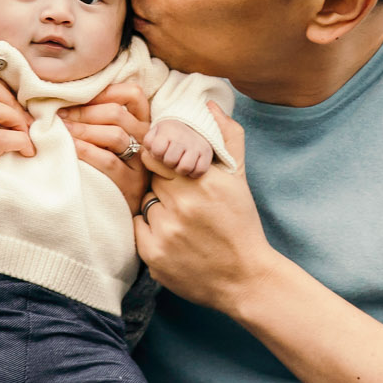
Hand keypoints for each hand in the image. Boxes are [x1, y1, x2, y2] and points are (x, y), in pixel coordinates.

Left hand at [59, 82, 151, 212]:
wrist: (120, 209)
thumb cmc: (110, 168)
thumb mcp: (112, 141)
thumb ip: (101, 119)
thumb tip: (67, 99)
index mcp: (142, 123)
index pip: (134, 94)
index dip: (106, 90)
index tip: (78, 95)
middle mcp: (145, 140)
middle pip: (118, 113)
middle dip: (85, 110)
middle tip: (60, 113)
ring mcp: (140, 163)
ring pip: (115, 135)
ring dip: (83, 128)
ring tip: (61, 128)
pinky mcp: (130, 183)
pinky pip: (108, 161)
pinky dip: (85, 150)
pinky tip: (69, 147)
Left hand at [135, 104, 276, 311]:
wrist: (245, 279)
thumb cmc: (241, 224)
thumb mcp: (239, 178)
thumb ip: (227, 136)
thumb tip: (209, 103)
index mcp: (203, 181)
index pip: (158, 153)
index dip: (162, 160)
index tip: (171, 169)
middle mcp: (184, 204)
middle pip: (151, 179)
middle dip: (163, 186)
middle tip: (181, 200)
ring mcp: (166, 231)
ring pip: (144, 203)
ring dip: (157, 209)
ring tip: (182, 223)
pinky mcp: (153, 255)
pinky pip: (137, 228)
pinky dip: (150, 231)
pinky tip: (173, 239)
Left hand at [143, 120, 212, 176]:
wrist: (192, 125)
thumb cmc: (169, 134)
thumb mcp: (155, 133)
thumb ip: (148, 142)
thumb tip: (150, 153)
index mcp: (168, 130)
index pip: (157, 150)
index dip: (157, 154)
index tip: (161, 151)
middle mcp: (183, 137)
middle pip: (170, 161)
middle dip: (168, 163)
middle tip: (171, 158)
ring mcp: (196, 146)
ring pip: (185, 167)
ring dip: (180, 169)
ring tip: (180, 163)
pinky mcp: (207, 153)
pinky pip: (199, 171)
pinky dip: (194, 172)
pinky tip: (190, 166)